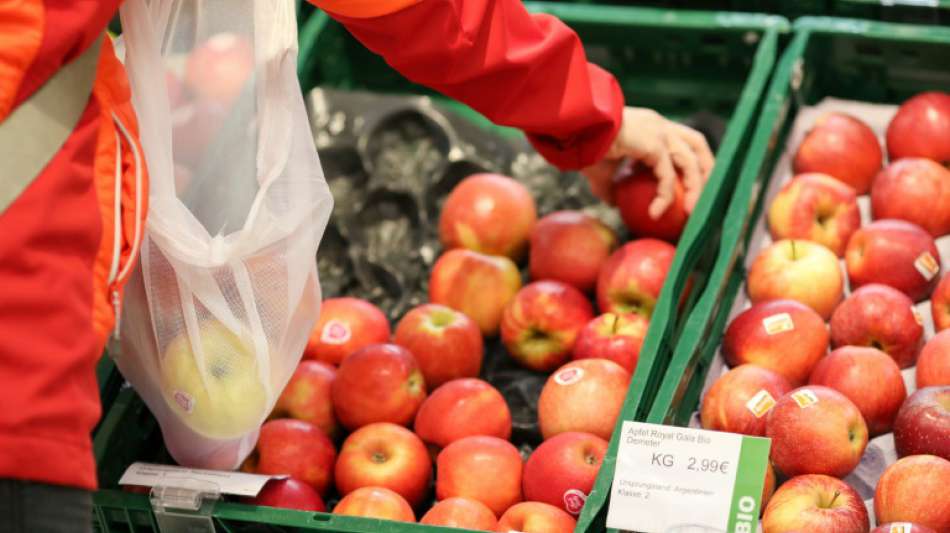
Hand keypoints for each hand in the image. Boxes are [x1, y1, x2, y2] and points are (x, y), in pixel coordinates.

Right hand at [582, 107, 714, 217]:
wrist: (576, 131)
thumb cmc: (584, 145)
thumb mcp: (602, 170)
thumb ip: (611, 185)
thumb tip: (614, 203)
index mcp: (651, 126)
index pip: (682, 139)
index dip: (692, 160)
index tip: (692, 184)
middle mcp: (659, 125)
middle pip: (697, 144)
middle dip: (706, 170)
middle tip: (703, 197)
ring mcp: (659, 132)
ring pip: (690, 161)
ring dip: (695, 189)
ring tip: (689, 213)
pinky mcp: (654, 144)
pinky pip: (668, 175)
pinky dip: (666, 196)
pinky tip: (656, 213)